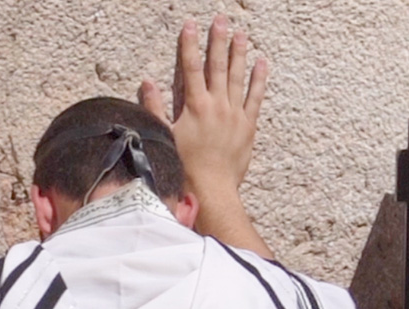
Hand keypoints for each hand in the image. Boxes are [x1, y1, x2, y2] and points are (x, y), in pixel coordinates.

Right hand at [138, 16, 267, 191]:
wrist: (211, 189)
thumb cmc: (184, 166)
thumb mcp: (164, 136)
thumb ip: (154, 108)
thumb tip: (147, 83)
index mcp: (195, 106)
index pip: (191, 68)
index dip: (190, 45)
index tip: (190, 25)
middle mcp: (217, 105)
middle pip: (217, 66)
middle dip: (218, 40)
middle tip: (220, 20)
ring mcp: (235, 113)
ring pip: (237, 76)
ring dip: (239, 53)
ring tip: (241, 33)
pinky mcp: (248, 125)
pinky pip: (255, 96)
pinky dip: (259, 78)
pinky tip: (261, 62)